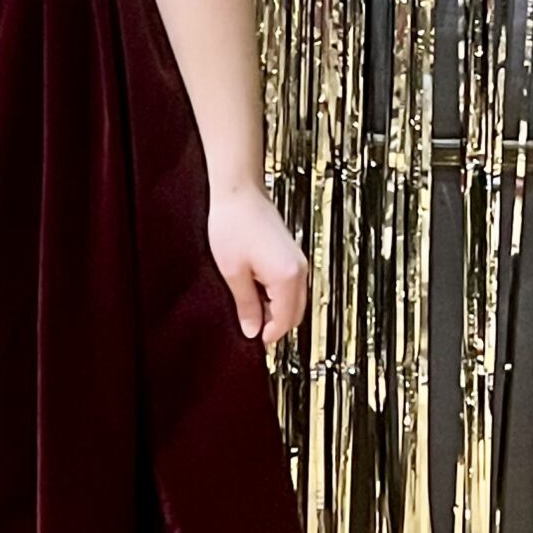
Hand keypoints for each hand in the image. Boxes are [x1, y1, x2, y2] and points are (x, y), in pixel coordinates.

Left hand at [206, 185, 308, 347]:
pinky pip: (291, 286)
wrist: (238, 191)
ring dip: (276, 310)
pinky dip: (277, 296)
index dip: (267, 336)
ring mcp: (299, 261)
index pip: (284, 322)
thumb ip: (246, 305)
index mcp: (287, 277)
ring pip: (294, 301)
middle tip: (249, 329)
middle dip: (274, 325)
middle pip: (295, 314)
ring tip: (249, 309)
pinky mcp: (292, 254)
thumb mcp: (233, 272)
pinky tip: (255, 292)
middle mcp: (300, 270)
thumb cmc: (233, 224)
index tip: (250, 342)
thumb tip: (252, 330)